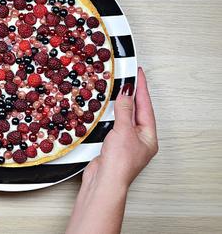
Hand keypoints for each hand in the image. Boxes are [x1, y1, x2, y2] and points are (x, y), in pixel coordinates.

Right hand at [66, 68, 157, 233]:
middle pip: (137, 111)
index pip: (145, 106)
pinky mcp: (113, 146)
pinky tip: (107, 110)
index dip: (141, 88)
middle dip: (132, 95)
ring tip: (118, 89)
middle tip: (129, 78)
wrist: (104, 181)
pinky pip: (114, 125)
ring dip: (121, 105)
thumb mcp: (124, 130)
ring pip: (125, 118)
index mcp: (149, 136)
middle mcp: (139, 140)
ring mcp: (126, 143)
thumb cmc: (119, 162)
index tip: (138, 73)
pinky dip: (110, 115)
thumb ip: (124, 110)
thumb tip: (126, 93)